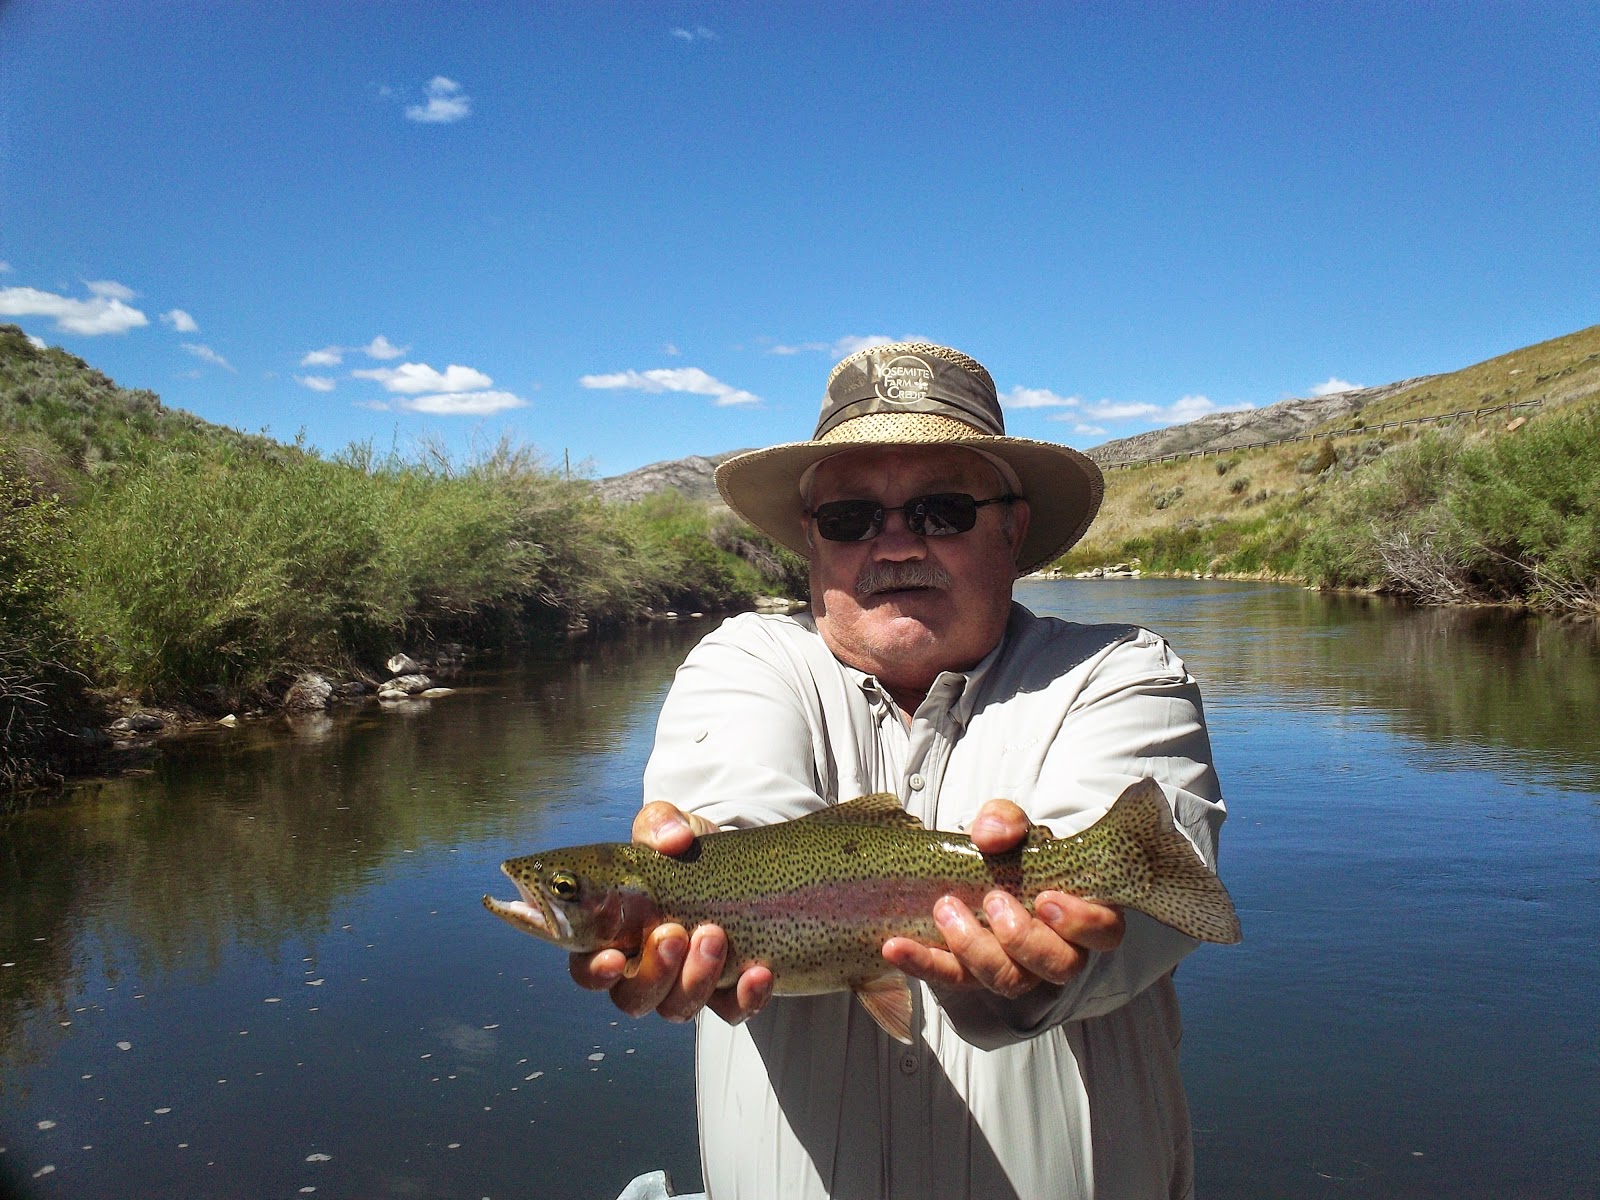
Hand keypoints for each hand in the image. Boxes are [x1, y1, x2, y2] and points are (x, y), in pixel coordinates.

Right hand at [568, 801, 773, 1024]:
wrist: (738, 865)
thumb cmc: (685, 852)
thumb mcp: (670, 828)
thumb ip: (659, 824)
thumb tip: (674, 840)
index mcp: (612, 936)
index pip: (588, 969)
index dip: (596, 972)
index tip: (614, 959)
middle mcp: (643, 970)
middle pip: (632, 998)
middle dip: (653, 973)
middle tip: (675, 932)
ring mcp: (684, 986)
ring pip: (678, 1009)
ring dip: (695, 979)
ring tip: (715, 936)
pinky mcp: (726, 994)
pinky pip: (732, 1011)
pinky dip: (745, 997)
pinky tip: (759, 972)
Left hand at [882, 799, 1124, 998]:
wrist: (976, 872)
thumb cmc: (1013, 852)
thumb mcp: (1012, 827)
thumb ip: (1006, 822)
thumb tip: (989, 835)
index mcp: (1084, 916)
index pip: (1103, 933)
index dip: (1081, 923)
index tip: (1046, 899)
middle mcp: (1058, 952)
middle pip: (1056, 966)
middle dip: (1023, 937)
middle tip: (992, 900)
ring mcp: (1016, 969)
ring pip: (1008, 980)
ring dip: (974, 949)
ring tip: (946, 910)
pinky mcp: (972, 975)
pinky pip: (951, 979)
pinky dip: (923, 963)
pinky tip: (896, 946)